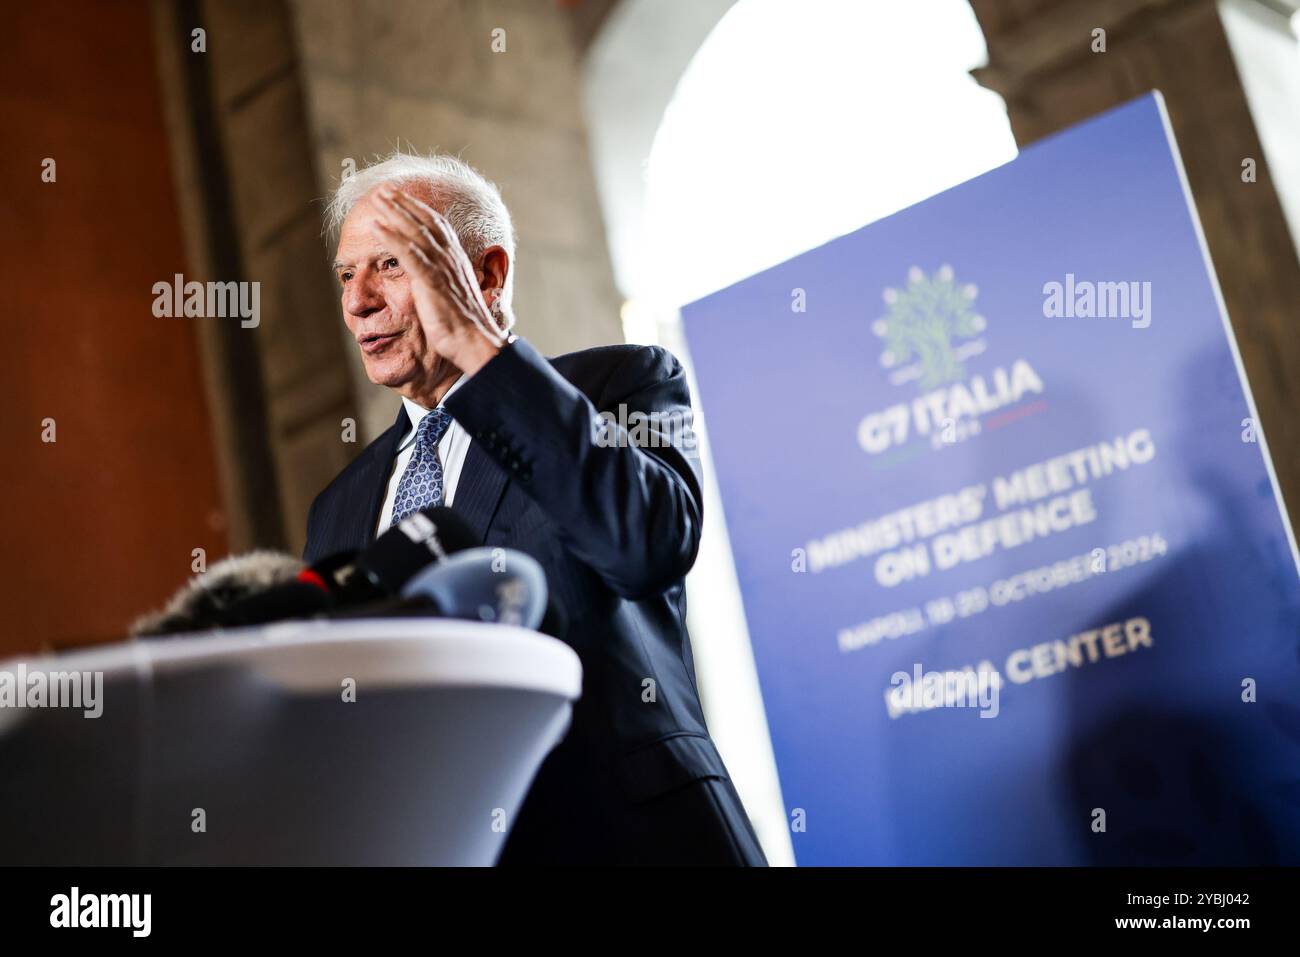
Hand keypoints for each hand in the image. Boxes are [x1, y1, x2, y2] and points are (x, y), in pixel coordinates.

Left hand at [370, 187, 503, 374]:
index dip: (418, 208)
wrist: (474, 341)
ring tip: (375, 199)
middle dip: (403, 203)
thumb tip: (437, 276)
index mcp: (457, 260)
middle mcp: (451, 258)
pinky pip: (408, 254)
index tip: (401, 197)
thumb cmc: (464, 324)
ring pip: (415, 232)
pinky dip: (392, 238)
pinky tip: (376, 227)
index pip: (436, 225)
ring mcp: (442, 268)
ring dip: (394, 213)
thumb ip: (446, 279)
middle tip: (383, 189)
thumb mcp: (455, 295)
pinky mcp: (432, 281)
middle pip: (424, 221)